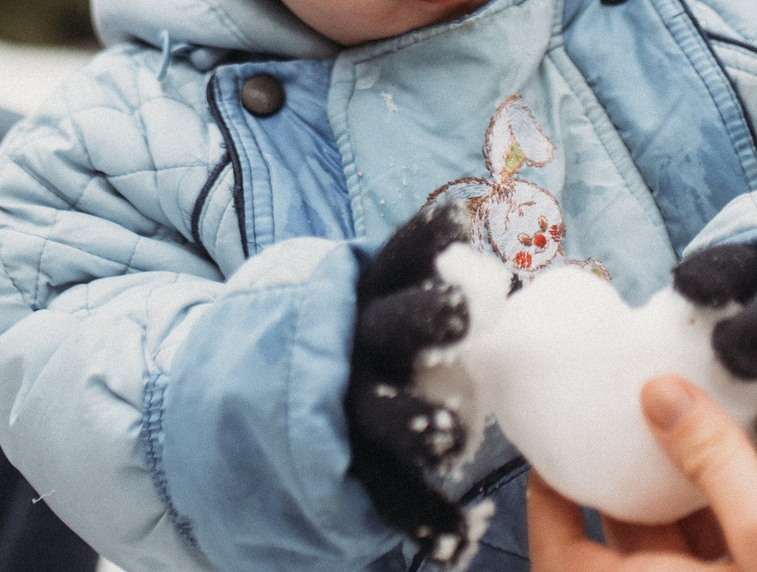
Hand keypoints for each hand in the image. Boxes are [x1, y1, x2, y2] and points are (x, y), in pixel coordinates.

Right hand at [347, 202, 484, 565]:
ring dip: (412, 422)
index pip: (395, 262)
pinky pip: (385, 492)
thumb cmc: (360, 345)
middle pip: (386, 326)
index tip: (457, 217)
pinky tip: (457, 541)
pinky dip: (421, 516)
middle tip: (463, 312)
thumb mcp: (378, 307)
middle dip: (423, 318)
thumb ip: (425, 291)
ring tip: (448, 437)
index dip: (422, 240)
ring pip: (378, 414)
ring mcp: (344, 407)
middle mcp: (353, 346)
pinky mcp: (346, 466)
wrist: (250, 402)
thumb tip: (506, 280)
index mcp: (367, 299)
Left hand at [526, 377, 756, 570]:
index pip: (565, 558)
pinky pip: (740, 550)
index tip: (552, 451)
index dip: (550, 504)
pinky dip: (742, 509)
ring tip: (701, 420)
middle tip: (634, 411)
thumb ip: (714, 461)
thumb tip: (660, 397)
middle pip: (632, 542)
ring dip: (695, 487)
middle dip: (631, 477)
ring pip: (690, 544)